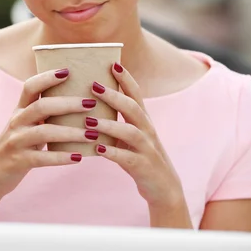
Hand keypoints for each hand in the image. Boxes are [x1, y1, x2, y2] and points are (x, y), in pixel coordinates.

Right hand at [0, 68, 96, 204]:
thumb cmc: (18, 146)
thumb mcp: (25, 125)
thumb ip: (43, 113)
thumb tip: (76, 100)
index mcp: (19, 110)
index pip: (30, 86)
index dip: (47, 77)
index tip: (68, 71)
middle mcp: (16, 122)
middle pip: (41, 106)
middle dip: (68, 104)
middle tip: (91, 104)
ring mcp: (16, 141)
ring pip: (45, 132)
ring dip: (72, 132)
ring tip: (93, 134)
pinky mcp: (18, 161)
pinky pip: (42, 158)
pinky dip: (61, 157)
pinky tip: (78, 157)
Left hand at [86, 63, 183, 210]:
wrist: (164, 188)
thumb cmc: (140, 157)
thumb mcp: (130, 136)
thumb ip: (115, 121)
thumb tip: (87, 105)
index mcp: (143, 121)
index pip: (136, 94)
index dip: (126, 79)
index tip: (113, 63)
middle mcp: (147, 131)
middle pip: (133, 108)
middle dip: (114, 96)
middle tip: (93, 85)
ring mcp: (147, 149)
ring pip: (130, 132)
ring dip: (109, 125)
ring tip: (89, 121)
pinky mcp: (143, 167)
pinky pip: (128, 159)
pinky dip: (113, 153)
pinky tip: (98, 150)